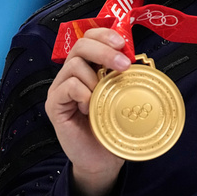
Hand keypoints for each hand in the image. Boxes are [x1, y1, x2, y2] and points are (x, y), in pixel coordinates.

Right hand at [46, 27, 128, 195]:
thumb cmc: (112, 128)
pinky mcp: (54, 104)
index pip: (90, 38)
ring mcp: (60, 88)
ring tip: (102, 96)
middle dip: (104, 51)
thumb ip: (125, 78)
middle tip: (123, 65)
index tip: (122, 43)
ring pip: (74, 64)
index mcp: (88, 67)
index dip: (104, 34)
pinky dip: (83, 93)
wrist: (101, 160)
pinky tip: (89, 107)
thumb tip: (142, 61)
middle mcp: (71, 73)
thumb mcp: (123, 97)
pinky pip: (67, 87)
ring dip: (94, 77)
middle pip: (81, 45)